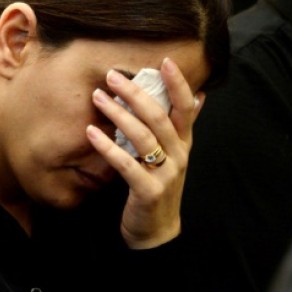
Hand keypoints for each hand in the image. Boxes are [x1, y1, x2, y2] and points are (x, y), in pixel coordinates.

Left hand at [86, 57, 204, 248]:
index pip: (185, 107)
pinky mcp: (148, 191)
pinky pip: (127, 165)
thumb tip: (200, 95)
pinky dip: (108, 147)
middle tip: (112, 76)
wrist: (157, 230)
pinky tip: (91, 133)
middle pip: (159, 117)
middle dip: (135, 93)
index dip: (178, 84)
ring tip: (98, 97)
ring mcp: (166, 174)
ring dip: (118, 114)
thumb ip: (184, 125)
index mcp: (184, 142)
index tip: (165, 61)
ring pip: (143, 137)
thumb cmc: (160, 185)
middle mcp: (179, 155)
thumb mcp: (176, 154)